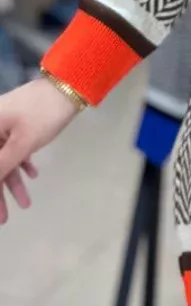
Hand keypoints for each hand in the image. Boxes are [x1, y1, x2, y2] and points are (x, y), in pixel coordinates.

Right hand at [0, 79, 78, 225]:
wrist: (68, 86)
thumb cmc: (42, 114)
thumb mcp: (21, 144)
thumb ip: (0, 166)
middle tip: (5, 218)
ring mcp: (4, 124)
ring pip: (4, 158)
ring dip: (14, 181)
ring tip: (26, 204)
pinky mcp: (18, 123)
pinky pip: (15, 147)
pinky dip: (22, 162)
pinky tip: (33, 175)